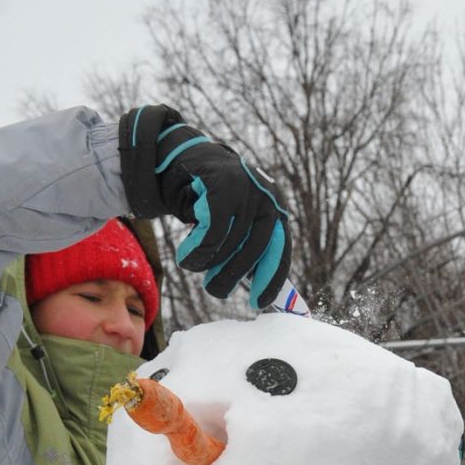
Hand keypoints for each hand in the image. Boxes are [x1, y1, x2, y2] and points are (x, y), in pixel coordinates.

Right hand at [119, 104, 291, 307]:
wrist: (184, 161)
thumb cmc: (213, 203)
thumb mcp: (238, 227)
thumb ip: (250, 250)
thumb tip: (265, 296)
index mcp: (276, 211)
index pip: (280, 251)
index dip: (270, 279)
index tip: (258, 303)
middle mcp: (267, 197)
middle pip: (254, 250)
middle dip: (231, 275)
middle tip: (215, 290)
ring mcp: (246, 188)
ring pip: (230, 242)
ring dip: (207, 262)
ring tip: (192, 265)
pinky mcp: (223, 183)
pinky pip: (213, 231)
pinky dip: (198, 250)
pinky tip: (186, 257)